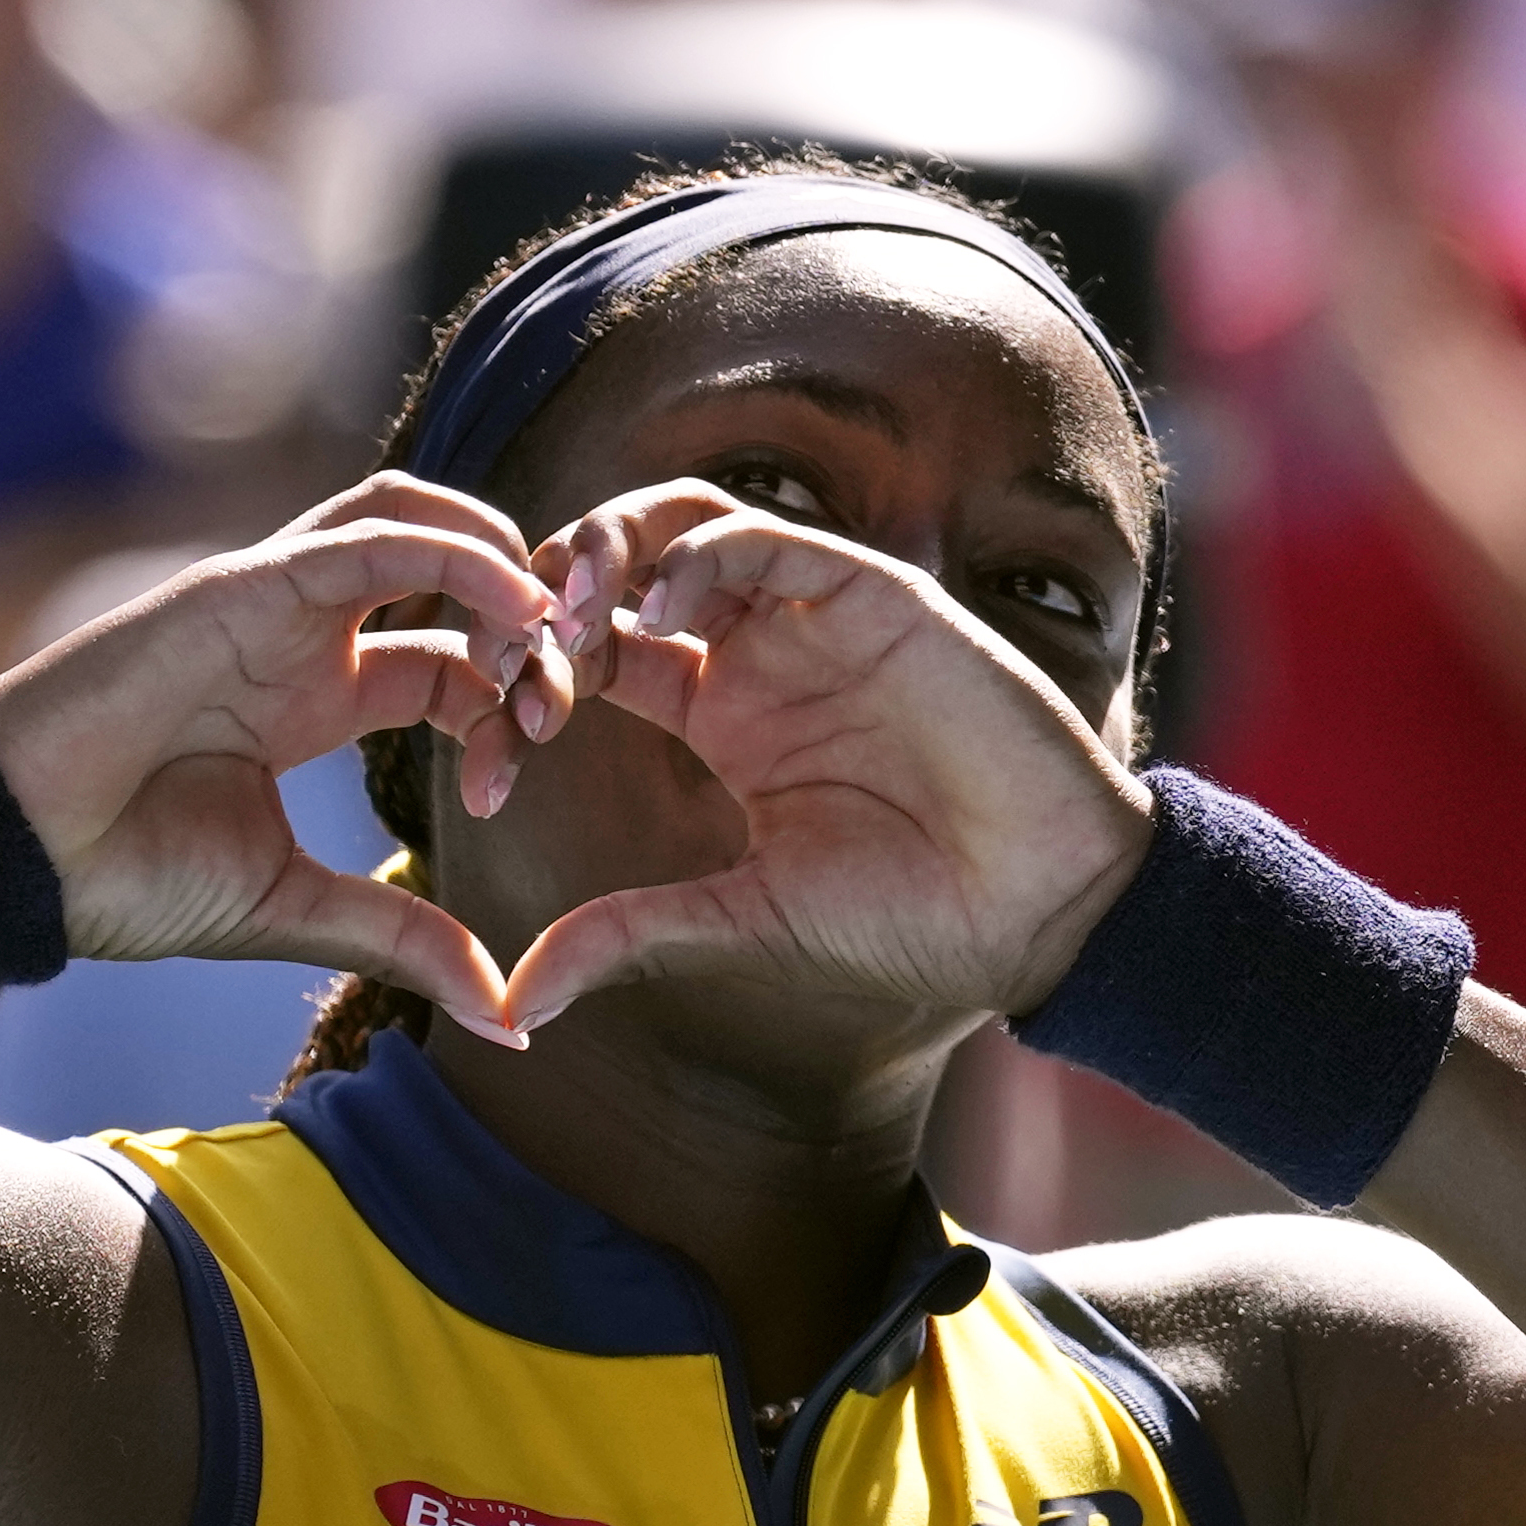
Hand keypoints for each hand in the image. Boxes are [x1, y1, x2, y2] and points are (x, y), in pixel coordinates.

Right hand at [0, 475, 570, 1042]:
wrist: (15, 859)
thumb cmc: (124, 879)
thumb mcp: (299, 909)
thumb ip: (406, 940)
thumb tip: (511, 1017)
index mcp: (314, 697)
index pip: (446, 661)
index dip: (502, 701)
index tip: (515, 773)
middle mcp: (298, 634)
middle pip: (445, 580)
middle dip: (523, 625)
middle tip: (563, 693)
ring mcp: (268, 598)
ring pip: (412, 521)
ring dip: (498, 559)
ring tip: (552, 624)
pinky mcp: (241, 584)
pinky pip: (368, 534)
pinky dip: (452, 551)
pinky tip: (509, 601)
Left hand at [503, 482, 1152, 1032]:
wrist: (1038, 911)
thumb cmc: (907, 919)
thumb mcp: (738, 920)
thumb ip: (626, 935)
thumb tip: (511, 1001)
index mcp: (719, 715)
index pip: (592, 658)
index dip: (523, 691)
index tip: (488, 764)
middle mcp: (757, 652)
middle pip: (619, 570)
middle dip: (543, 602)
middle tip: (508, 663)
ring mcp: (812, 618)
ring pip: (681, 523)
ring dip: (608, 550)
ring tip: (568, 614)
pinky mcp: (872, 596)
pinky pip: (767, 539)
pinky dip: (698, 560)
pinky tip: (661, 619)